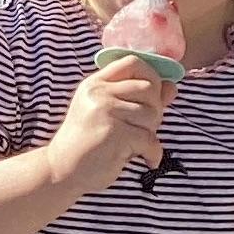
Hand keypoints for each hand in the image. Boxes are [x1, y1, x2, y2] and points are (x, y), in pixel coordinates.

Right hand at [45, 57, 170, 191]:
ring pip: (151, 113)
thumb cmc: (87, 143)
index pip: (132, 62)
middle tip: (144, 128)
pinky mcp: (115, 134)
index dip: (151, 75)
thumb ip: (138, 99)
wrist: (61, 171)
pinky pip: (149, 138)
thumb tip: (172, 87)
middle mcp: (99, 93)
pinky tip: (147, 160)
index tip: (154, 95)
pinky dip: (153, 153)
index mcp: (95, 84)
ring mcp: (105, 111)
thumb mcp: (106, 113)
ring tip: (137, 144)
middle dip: (155, 109)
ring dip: (151, 132)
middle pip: (148, 88)